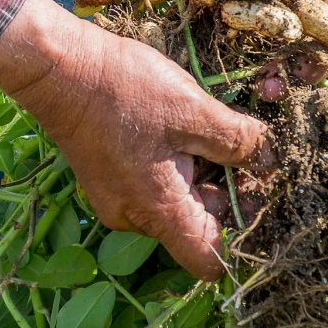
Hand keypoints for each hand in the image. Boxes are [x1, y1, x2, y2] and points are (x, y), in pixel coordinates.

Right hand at [0, 0, 272, 279]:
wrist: (58, 67)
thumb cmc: (124, 89)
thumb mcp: (194, 110)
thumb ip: (238, 141)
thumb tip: (268, 160)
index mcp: (159, 210)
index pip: (208, 261)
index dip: (241, 242)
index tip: (260, 202)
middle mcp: (136, 217)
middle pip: (197, 227)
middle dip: (228, 193)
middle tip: (246, 150)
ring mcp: (119, 199)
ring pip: (178, 203)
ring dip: (203, 173)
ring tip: (212, 129)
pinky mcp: (110, 179)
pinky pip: (155, 186)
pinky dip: (177, 164)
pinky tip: (183, 127)